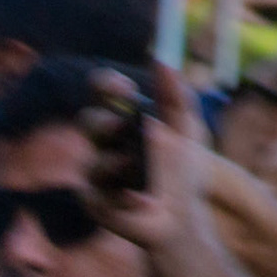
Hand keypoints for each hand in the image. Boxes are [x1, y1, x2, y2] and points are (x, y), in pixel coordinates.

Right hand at [81, 65, 212, 251]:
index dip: (107, 86)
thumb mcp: (189, 129)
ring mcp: (98, 175)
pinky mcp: (96, 203)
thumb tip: (161, 60)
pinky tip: (142, 200)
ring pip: (93, 162)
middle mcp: (106, 145)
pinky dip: (123, 197)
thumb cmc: (183, 172)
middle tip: (121, 125)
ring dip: (113, 163)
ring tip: (133, 166)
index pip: (103, 94)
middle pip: (88, 123)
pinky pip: (99, 196)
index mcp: (124, 120)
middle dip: (102, 122)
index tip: (125, 88)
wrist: (186, 216)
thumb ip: (177, 96)